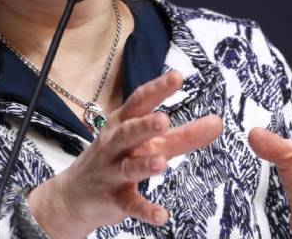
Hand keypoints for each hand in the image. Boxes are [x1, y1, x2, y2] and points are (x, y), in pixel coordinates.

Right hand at [29, 70, 222, 237]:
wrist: (74, 195)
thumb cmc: (118, 158)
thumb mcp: (149, 144)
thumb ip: (184, 135)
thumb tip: (218, 123)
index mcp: (123, 123)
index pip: (140, 102)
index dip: (157, 89)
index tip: (178, 76)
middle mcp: (115, 144)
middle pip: (129, 132)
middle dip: (144, 126)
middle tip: (163, 120)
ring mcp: (112, 172)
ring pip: (129, 167)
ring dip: (144, 164)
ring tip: (161, 162)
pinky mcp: (113, 199)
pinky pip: (130, 204)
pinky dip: (145, 210)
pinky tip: (162, 216)